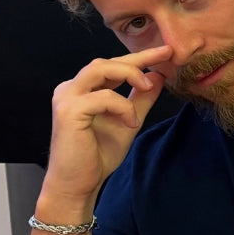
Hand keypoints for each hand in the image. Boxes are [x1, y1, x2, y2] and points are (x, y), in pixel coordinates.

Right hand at [40, 47, 171, 213]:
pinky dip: (122, 106)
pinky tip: (131, 122)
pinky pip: (103, 97)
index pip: (112, 66)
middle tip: (166, 56)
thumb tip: (157, 77)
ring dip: (130, 75)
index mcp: (83, 90)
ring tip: (147, 87)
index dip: (139, 57)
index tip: (165, 51)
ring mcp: (67, 98)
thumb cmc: (98, 156)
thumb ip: (140, 100)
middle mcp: (72, 89)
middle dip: (138, 58)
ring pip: (100, 69)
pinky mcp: (69, 111)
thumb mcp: (128, 121)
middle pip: (105, 62)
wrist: (79, 183)